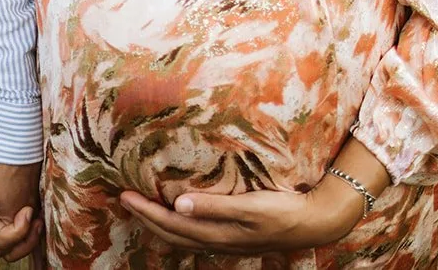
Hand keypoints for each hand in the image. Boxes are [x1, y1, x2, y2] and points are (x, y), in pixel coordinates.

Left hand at [118, 175, 365, 256]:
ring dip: (159, 223)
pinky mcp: (233, 237)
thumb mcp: (249, 207)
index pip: (171, 225)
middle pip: (171, 234)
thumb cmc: (282, 211)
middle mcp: (217, 242)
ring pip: (182, 237)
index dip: (146, 211)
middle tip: (124, 199)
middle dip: (145, 217)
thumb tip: (178, 204)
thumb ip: (214, 206)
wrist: (313, 223)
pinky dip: (178, 226)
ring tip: (142, 208)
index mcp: (217, 235)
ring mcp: (225, 242)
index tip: (125, 196)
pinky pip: (195, 234)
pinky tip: (178, 215)